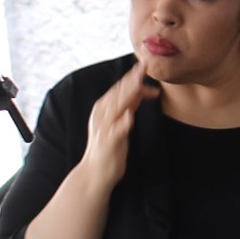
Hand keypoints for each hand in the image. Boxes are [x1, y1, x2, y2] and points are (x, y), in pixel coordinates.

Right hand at [80, 62, 151, 191]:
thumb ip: (128, 107)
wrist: (95, 173)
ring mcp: (104, 128)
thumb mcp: (120, 122)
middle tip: (144, 65)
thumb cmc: (109, 147)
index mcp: (104, 109)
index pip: (120, 88)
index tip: (145, 64)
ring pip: (117, 107)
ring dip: (128, 94)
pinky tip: (130, 116)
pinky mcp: (108, 143)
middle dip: (132, 79)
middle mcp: (102, 115)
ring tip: (139, 83)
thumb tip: (139, 91)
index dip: (133, 76)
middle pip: (118, 93)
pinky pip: (116, 131)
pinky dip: (123, 123)